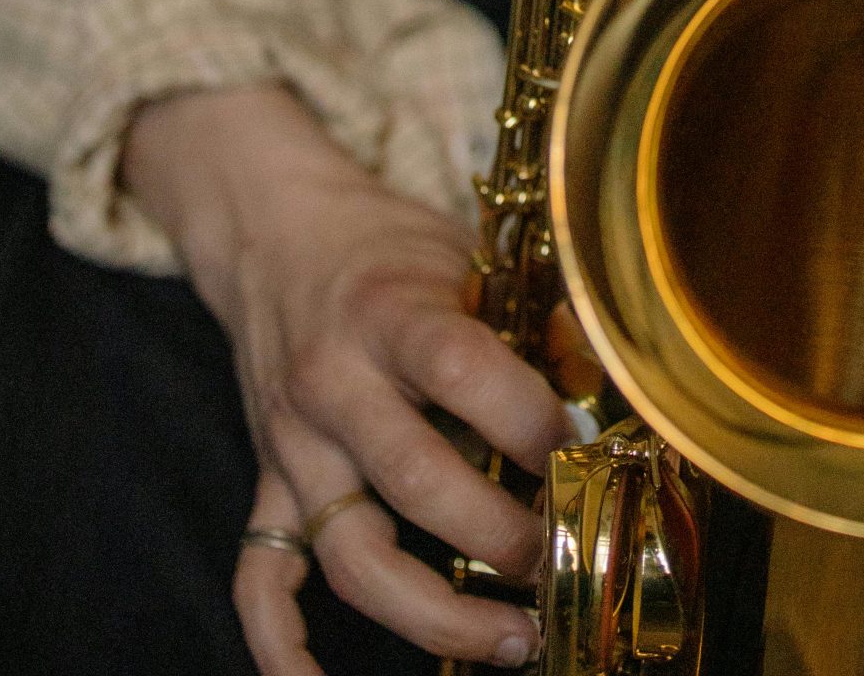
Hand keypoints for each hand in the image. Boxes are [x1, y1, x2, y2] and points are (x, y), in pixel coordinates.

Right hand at [123, 85, 568, 672]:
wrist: (273, 228)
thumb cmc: (387, 247)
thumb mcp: (463, 252)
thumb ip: (530, 313)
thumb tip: (603, 381)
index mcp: (391, 313)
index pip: (462, 371)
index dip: (531, 421)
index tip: (584, 453)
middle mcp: (335, 383)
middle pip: (415, 479)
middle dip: (500, 535)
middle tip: (562, 558)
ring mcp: (296, 443)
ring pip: (351, 554)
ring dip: (433, 614)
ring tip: (511, 639)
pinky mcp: (269, 480)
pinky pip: (260, 578)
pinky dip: (281, 646)